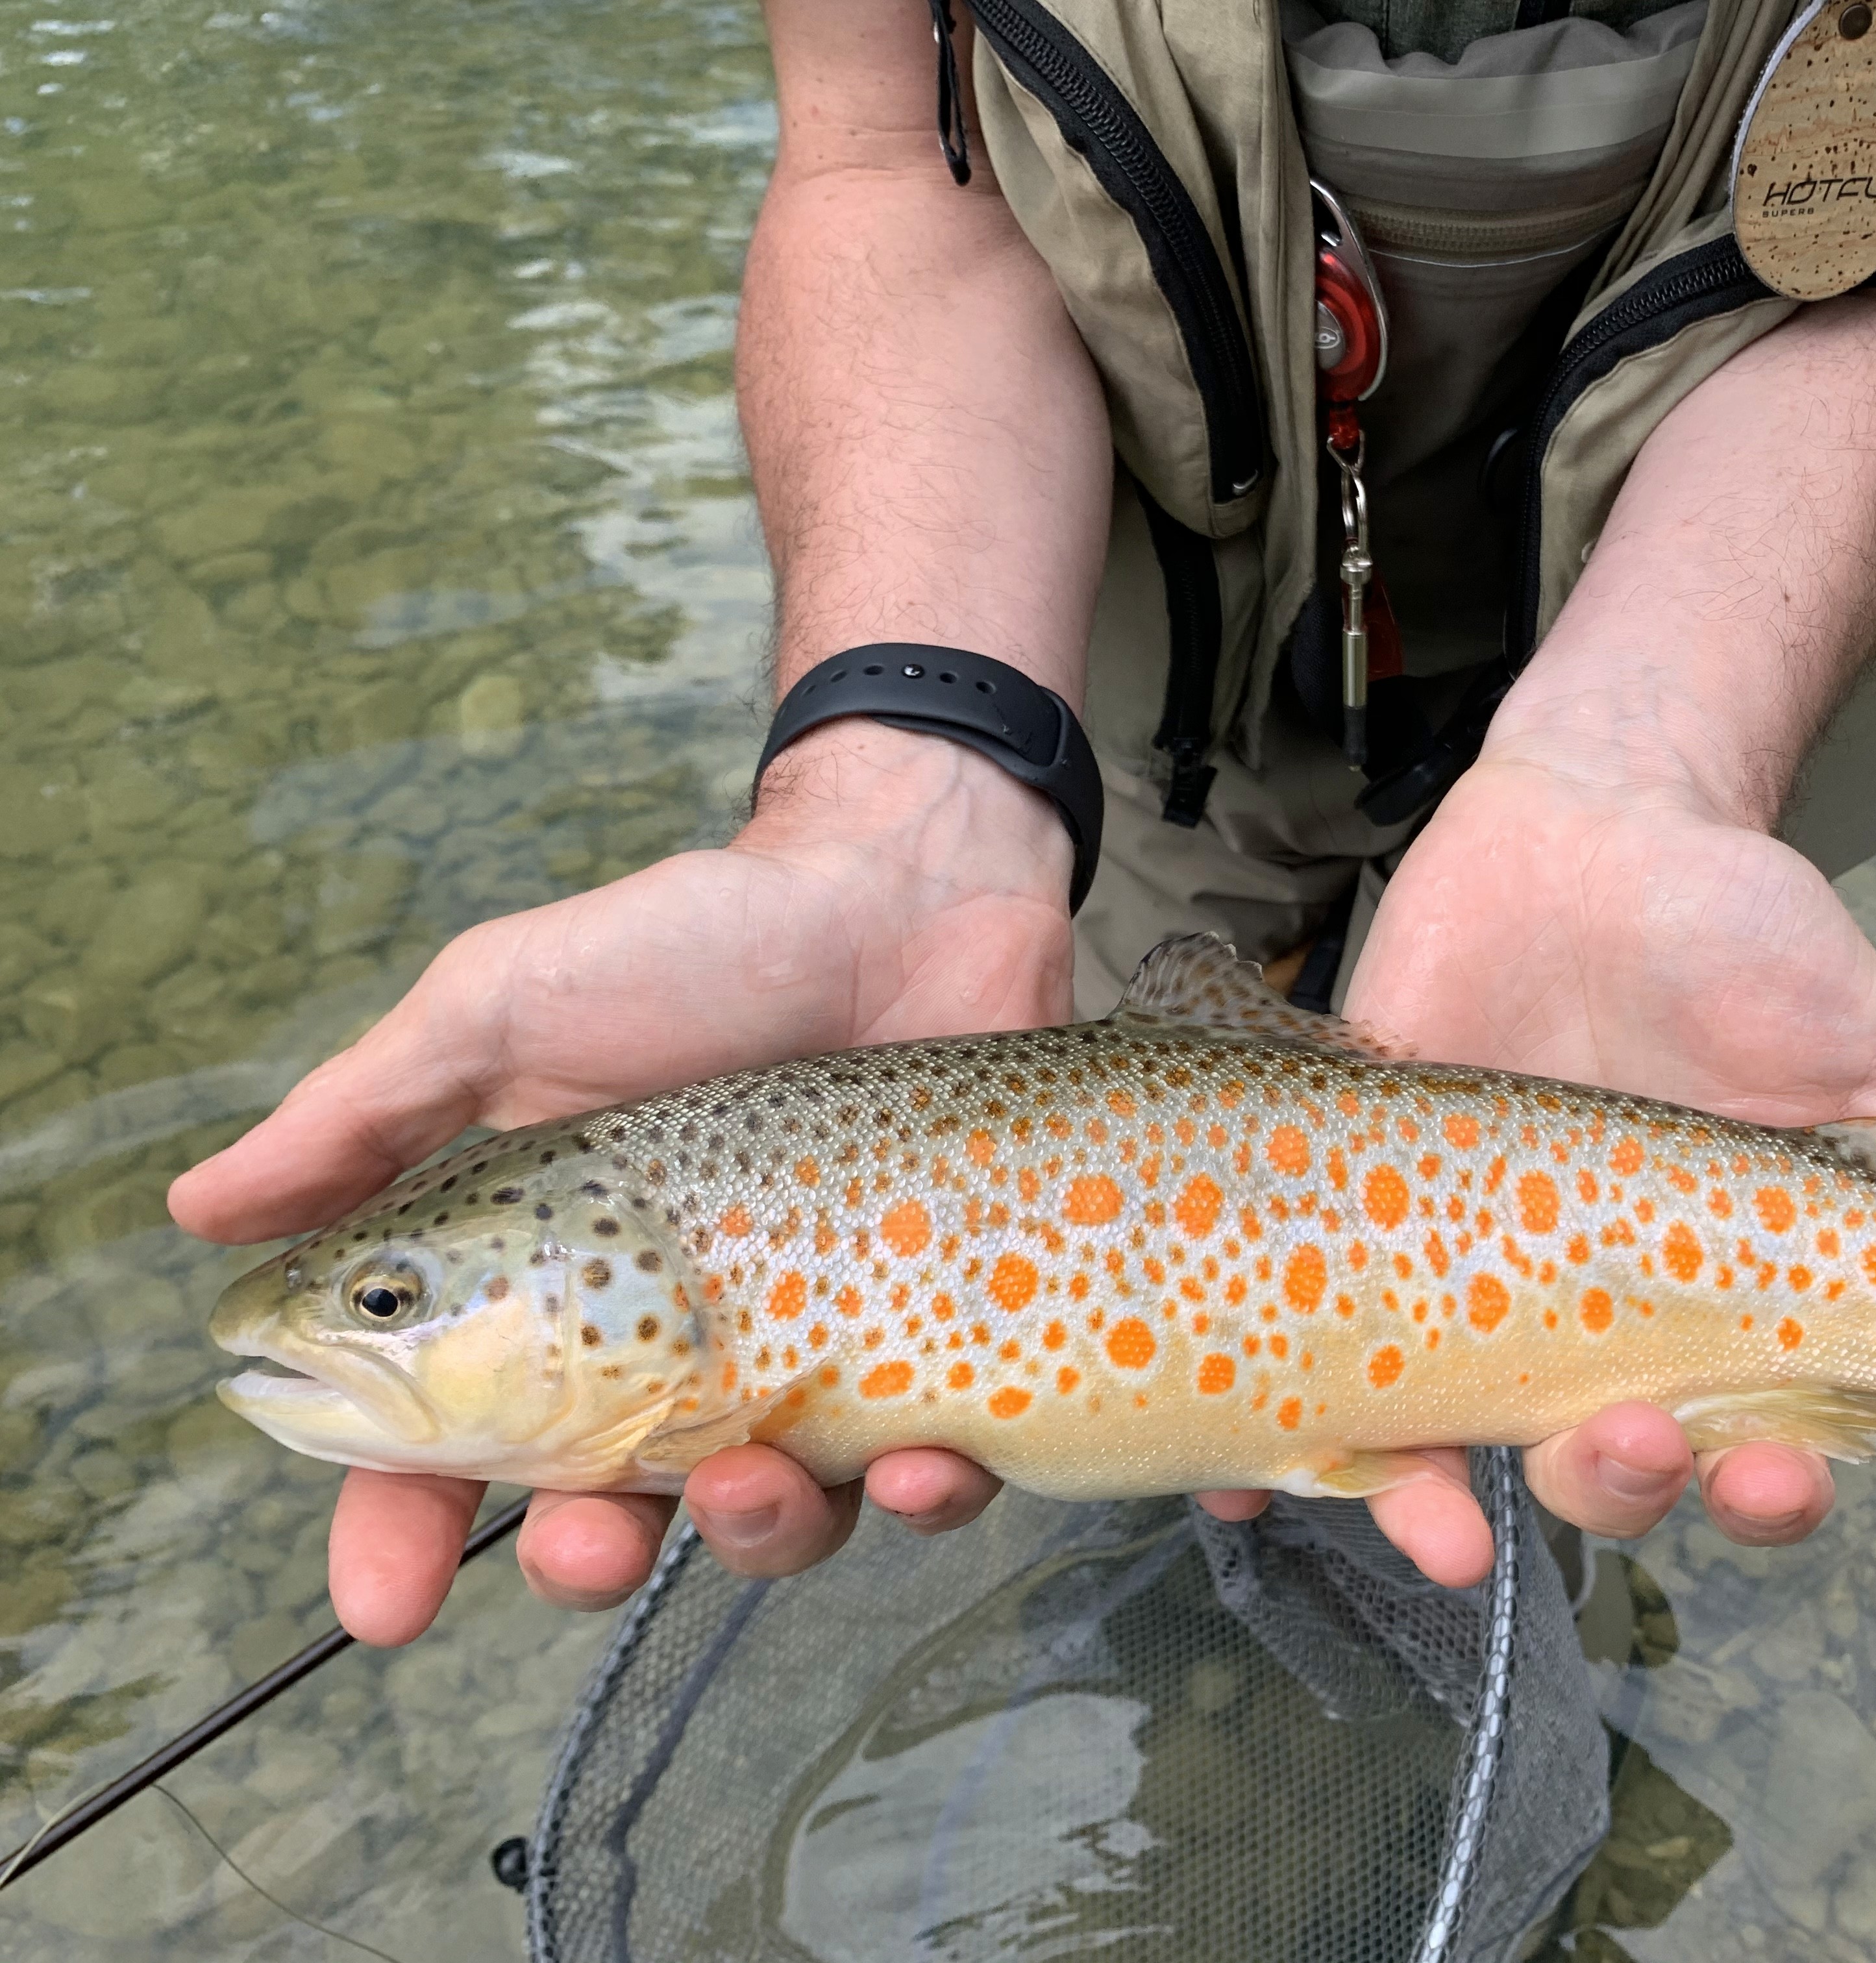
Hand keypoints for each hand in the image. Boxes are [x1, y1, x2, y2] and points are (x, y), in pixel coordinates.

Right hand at [171, 725, 1072, 1643]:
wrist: (902, 890)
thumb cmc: (697, 943)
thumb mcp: (503, 1007)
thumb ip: (364, 1118)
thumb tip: (201, 1213)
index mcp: (552, 1283)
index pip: (453, 1446)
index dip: (405, 1534)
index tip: (385, 1603)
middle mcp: (676, 1339)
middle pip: (612, 1518)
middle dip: (589, 1562)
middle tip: (588, 1538)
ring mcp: (815, 1348)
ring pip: (771, 1524)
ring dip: (754, 1538)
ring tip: (755, 1478)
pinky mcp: (939, 1340)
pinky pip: (931, 1475)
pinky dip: (921, 1495)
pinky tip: (916, 1461)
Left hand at [1276, 738, 1875, 1586]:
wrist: (1591, 814)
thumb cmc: (1743, 927)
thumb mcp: (1867, 1035)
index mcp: (1721, 1296)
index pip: (1749, 1444)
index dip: (1762, 1494)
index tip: (1766, 1479)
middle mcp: (1590, 1311)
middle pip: (1599, 1468)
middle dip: (1615, 1490)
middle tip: (1626, 1441)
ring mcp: (1460, 1275)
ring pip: (1448, 1444)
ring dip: (1438, 1509)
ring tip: (1442, 1525)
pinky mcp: (1350, 1220)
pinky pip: (1305, 1342)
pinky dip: (1272, 1430)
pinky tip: (1240, 1480)